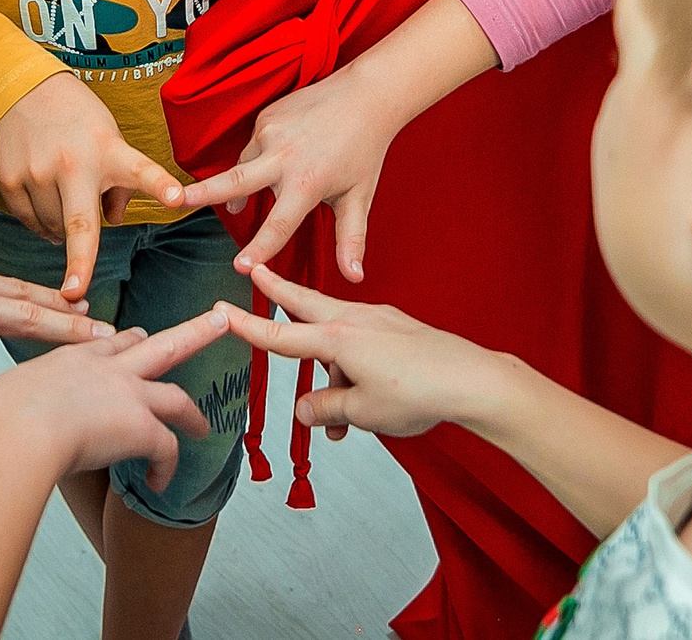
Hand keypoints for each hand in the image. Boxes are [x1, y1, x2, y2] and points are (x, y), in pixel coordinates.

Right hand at [0, 71, 185, 298]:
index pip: (141, 170)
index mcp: (108, 151)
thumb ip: (119, 184)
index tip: (178, 198)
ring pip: (53, 228)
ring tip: (65, 200)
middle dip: (79, 261)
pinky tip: (44, 203)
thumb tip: (114, 222)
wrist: (20, 88)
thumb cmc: (76, 118)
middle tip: (75, 293)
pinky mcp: (10, 179)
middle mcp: (73, 163)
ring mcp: (38, 172)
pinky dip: (39, 223)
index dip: (159, 186)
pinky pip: (28, 221)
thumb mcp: (109, 139)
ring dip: (62, 231)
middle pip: (79, 223)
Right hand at [0, 307, 230, 491]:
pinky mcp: (141, 427)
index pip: (110, 342)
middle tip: (220, 319)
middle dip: (196, 331)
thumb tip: (8, 422)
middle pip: (161, 344)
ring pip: (178, 396)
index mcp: (74, 359)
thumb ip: (24, 401)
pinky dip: (166, 467)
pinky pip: (168, 448)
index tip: (138, 339)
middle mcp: (107, 369)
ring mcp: (128, 395)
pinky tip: (158, 482)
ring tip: (203, 426)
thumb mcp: (11, 396)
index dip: (127, 343)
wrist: (15, 432)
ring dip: (194, 414)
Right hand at [179, 67, 405, 280]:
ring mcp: (271, 132)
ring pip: (242, 166)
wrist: (365, 95)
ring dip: (236, 185)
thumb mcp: (359, 198)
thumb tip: (354, 278)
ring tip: (236, 205)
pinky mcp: (266, 117)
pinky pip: (251, 146)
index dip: (259, 248)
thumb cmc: (364, 150)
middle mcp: (284, 156)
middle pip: (235, 181)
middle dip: (203, 194)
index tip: (240, 267)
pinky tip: (268, 166)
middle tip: (173, 201)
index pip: (279, 224)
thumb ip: (351, 240)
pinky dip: (255, 160)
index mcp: (307, 181)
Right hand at [222, 265, 511, 441]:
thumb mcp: (361, 411)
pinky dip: (353, 368)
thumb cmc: (418, 393)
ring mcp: (378, 320)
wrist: (471, 379)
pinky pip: (362, 344)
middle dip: (277, 289)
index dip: (246, 326)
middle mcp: (354, 320)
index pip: (280, 334)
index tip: (220, 312)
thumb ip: (326, 408)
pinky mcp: (398, 328)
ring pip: (337, 340)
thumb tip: (305, 410)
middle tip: (254, 269)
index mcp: (337, 338)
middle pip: (304, 303)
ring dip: (330, 375)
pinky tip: (366, 399)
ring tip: (341, 423)